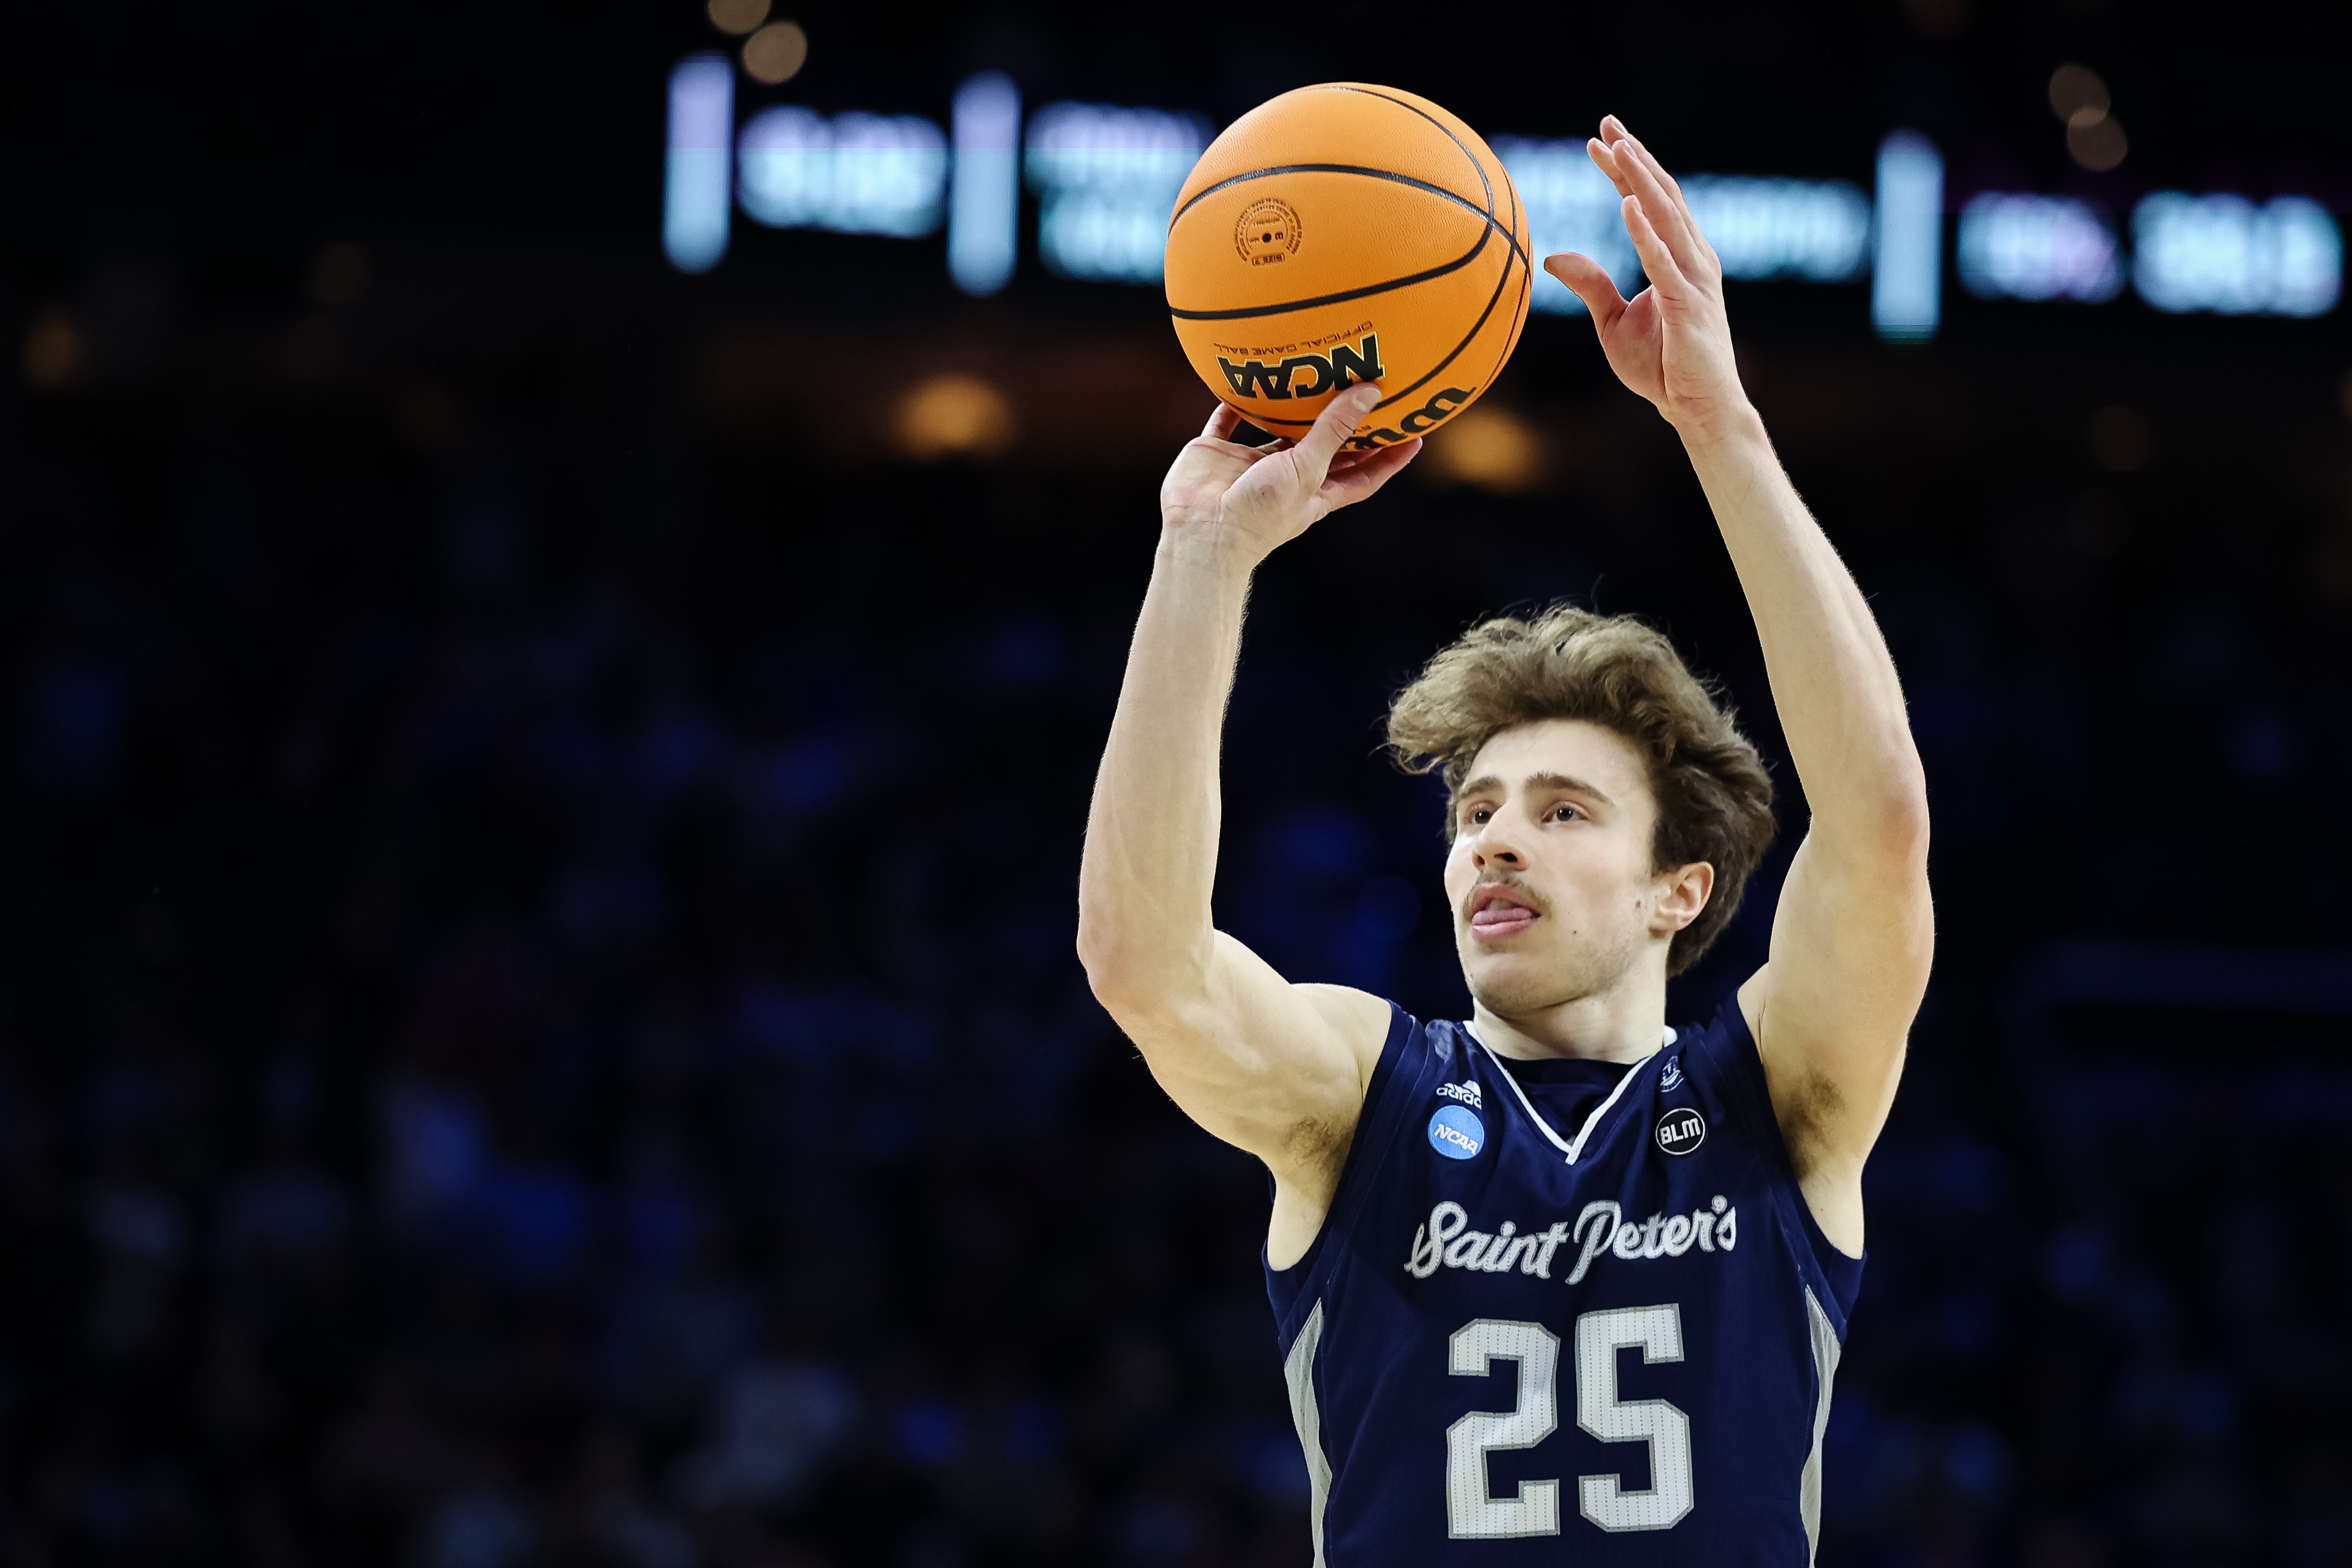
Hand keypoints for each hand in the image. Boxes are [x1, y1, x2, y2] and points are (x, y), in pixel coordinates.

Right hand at [1158, 383, 1420, 567]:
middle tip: (1369, 390)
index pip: (1362, 476)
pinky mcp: (1217, 454)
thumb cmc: (1259, 514)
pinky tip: (1244, 377)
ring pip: (1277, 431)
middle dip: (1345, 424)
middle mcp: (1285, 478)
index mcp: (1314, 494)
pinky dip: (1234, 401)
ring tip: (1315, 372)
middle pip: (1323, 448)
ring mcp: (1250, 466)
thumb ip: (1334, 431)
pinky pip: (1227, 420)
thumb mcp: (1307, 470)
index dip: (1389, 459)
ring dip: (1292, 407)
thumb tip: (1370, 393)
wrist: (1201, 533)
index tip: (1413, 435)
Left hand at [1543, 116, 1751, 438]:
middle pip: (1660, 196)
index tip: (1597, 139)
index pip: (1648, 201)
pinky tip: (1626, 205)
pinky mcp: (1689, 305)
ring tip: (1618, 148)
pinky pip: (1663, 262)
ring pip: (1666, 217)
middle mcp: (1692, 258)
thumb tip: (1552, 256)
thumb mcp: (1613, 321)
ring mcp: (1694, 279)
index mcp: (1677, 258)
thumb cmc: (1661, 367)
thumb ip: (1590, 284)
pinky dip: (1645, 232)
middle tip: (1606, 123)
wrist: (1696, 407)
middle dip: (1633, 157)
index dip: (1624, 167)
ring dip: (1641, 180)